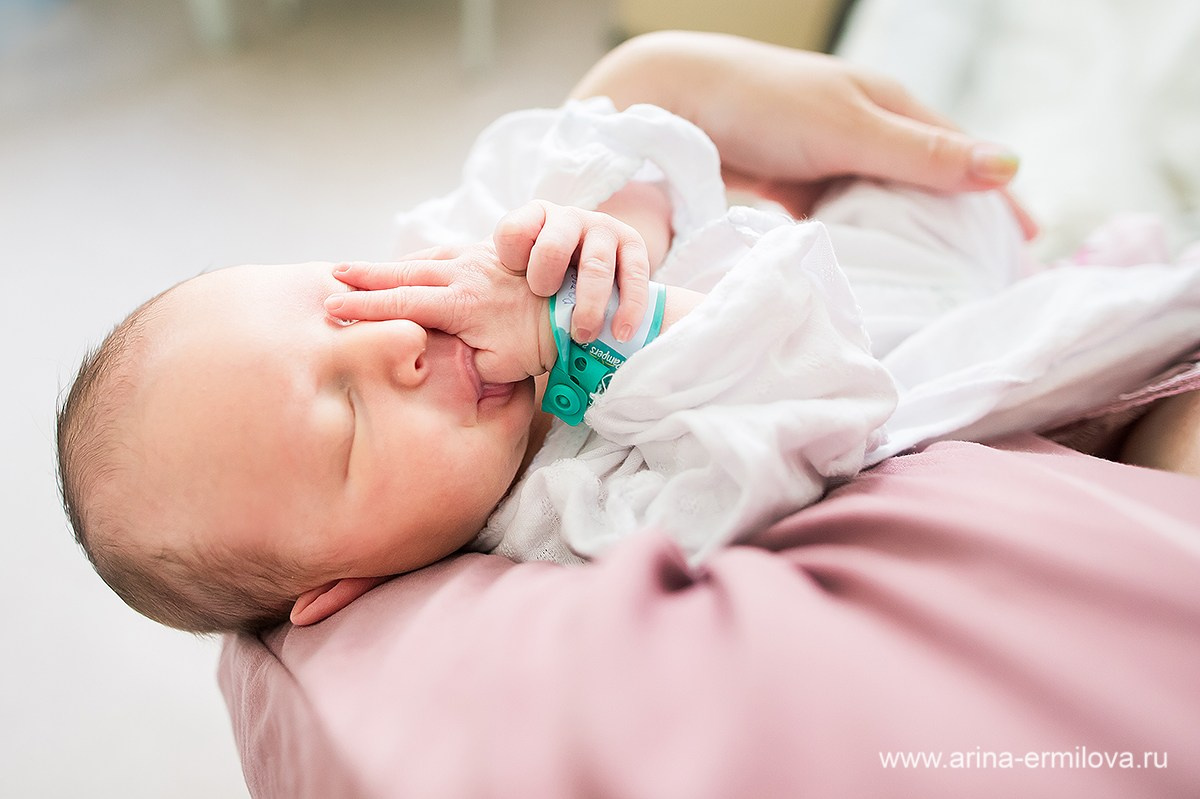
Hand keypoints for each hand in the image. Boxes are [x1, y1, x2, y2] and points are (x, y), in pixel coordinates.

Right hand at [324, 243, 556, 384]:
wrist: (578, 302)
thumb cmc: (542, 340)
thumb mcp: (500, 365)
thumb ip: (462, 363)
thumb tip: (436, 360)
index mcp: (459, 304)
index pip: (400, 304)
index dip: (365, 307)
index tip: (333, 308)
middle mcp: (462, 275)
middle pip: (402, 274)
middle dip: (365, 276)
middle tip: (333, 275)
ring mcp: (475, 260)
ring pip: (422, 260)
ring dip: (388, 265)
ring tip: (357, 268)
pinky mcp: (489, 254)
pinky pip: (444, 253)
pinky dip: (418, 259)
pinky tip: (409, 263)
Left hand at [493, 200, 651, 343]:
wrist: (593, 278)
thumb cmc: (544, 281)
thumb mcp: (511, 270)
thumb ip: (478, 271)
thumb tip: (428, 273)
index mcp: (533, 219)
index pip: (513, 230)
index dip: (511, 257)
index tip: (514, 276)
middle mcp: (567, 218)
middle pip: (554, 244)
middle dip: (547, 278)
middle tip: (545, 301)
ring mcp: (602, 229)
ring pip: (596, 263)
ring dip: (589, 305)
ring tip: (583, 335)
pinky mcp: (633, 245)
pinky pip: (635, 274)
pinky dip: (629, 307)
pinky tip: (621, 333)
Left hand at [571, 31, 1036, 237]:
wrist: (677, 101)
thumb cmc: (764, 104)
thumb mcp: (850, 130)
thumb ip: (920, 155)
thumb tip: (1007, 167)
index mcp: (892, 105)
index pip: (963, 155)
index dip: (998, 199)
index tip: (1029, 247)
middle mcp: (867, 126)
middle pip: (926, 183)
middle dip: (957, 225)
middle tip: (985, 277)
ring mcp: (830, 153)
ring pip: (883, 203)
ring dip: (907, 237)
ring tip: (935, 284)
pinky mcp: (795, 180)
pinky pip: (841, 215)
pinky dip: (858, 239)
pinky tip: (869, 271)